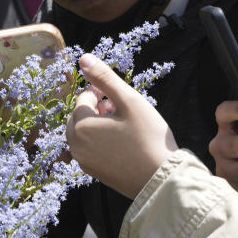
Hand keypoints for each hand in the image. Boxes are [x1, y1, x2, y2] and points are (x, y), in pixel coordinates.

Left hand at [66, 54, 178, 198]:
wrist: (161, 179)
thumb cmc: (148, 137)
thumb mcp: (129, 101)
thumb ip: (105, 78)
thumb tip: (83, 58)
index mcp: (81, 127)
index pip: (83, 99)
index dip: (100, 92)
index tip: (118, 94)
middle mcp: (76, 146)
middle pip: (78, 117)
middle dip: (95, 108)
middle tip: (119, 106)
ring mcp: (84, 162)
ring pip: (83, 134)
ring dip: (97, 124)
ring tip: (122, 122)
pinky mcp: (94, 173)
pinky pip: (90, 150)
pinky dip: (100, 140)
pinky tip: (123, 141)